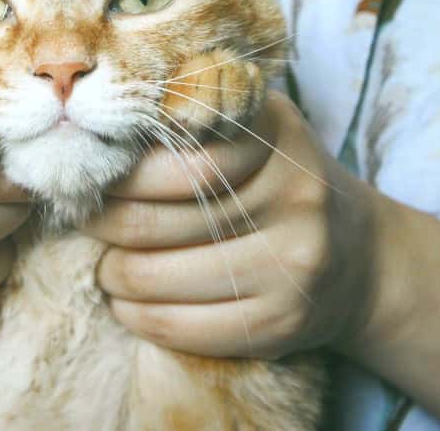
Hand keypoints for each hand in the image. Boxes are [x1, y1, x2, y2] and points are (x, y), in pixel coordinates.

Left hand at [86, 90, 382, 358]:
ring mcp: (294, 265)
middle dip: (103, 221)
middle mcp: (295, 197)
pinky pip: (182, 327)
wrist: (358, 259)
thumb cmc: (273, 183)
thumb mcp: (250, 129)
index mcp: (278, 134)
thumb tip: (92, 123)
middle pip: (160, 217)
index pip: (178, 154)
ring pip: (160, 275)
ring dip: (112, 273)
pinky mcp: (282, 324)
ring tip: (104, 265)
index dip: (121, 172)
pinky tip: (126, 302)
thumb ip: (190, 114)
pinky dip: (136, 316)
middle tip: (81, 219)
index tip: (91, 173)